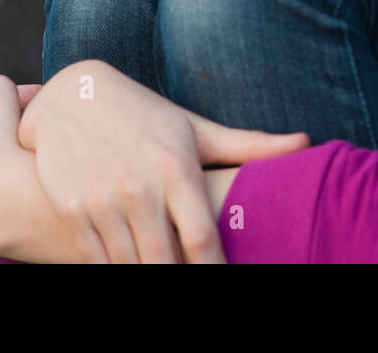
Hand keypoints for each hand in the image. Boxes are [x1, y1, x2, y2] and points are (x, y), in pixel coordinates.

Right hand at [17, 59, 309, 262]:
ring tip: (165, 275)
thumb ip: (249, 145)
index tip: (227, 282)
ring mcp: (100, 201)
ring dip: (146, 276)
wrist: (70, 96)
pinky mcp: (71, 210)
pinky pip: (95, 261)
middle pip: (164, 263)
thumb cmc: (145, 115)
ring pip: (128, 266)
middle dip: (180, 280)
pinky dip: (113, 270)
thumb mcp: (194, 128)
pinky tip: (131, 268)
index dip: (216, 273)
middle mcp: (138, 188)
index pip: (203, 239)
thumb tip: (306, 142)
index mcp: (176, 169)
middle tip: (195, 282)